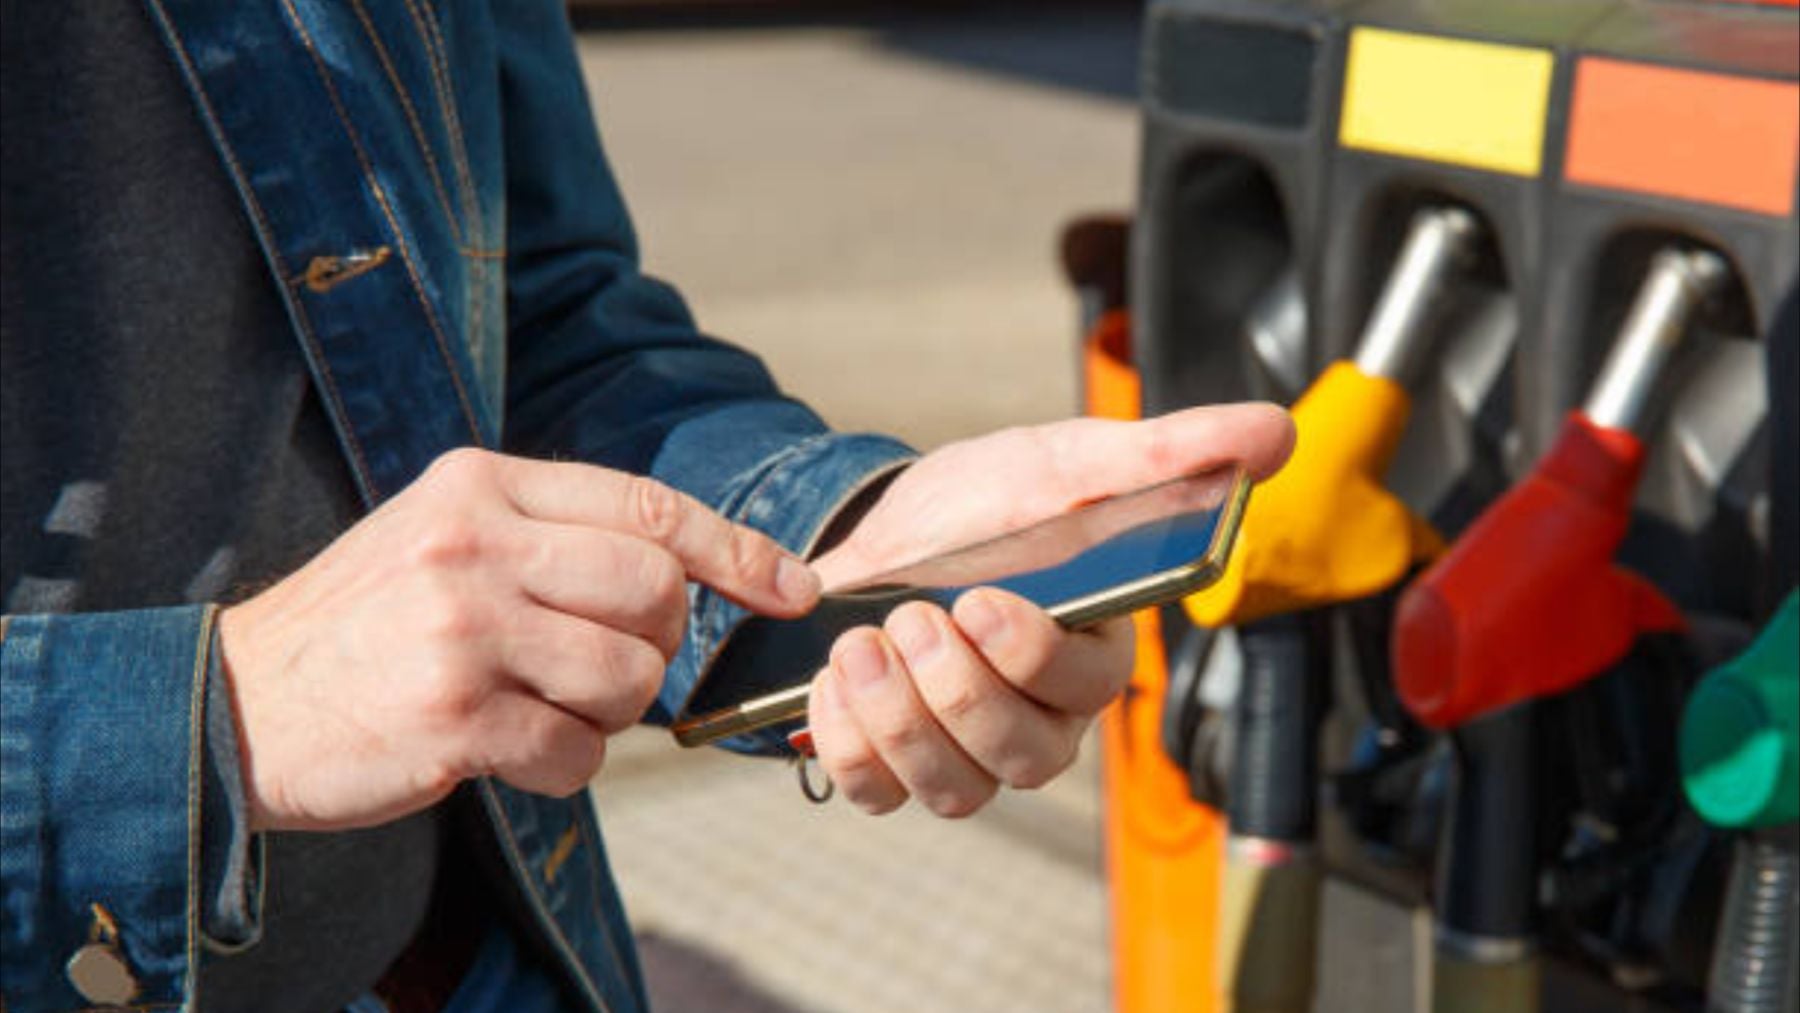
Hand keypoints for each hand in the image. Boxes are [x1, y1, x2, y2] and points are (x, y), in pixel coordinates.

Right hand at [218, 448, 819, 831]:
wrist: (235, 705)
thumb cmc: (368, 624)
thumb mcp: (446, 536)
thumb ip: (554, 534)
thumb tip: (693, 570)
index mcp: (480, 483)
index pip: (649, 506)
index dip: (738, 552)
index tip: (794, 590)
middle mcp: (473, 543)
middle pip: (655, 594)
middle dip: (655, 646)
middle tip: (596, 668)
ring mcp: (461, 630)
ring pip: (629, 679)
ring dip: (607, 713)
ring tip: (536, 708)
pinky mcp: (452, 718)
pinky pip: (578, 754)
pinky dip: (563, 767)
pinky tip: (505, 752)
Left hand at [806, 403, 1293, 815]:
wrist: (896, 524)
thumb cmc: (998, 503)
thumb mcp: (1074, 461)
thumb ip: (1171, 452)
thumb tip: (1273, 433)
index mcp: (1093, 653)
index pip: (1088, 687)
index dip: (1033, 658)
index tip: (980, 601)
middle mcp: (1040, 719)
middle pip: (1022, 758)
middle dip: (957, 692)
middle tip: (911, 615)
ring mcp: (968, 752)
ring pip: (953, 789)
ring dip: (899, 722)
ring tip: (860, 644)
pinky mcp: (898, 763)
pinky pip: (876, 791)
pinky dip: (848, 745)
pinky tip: (834, 678)